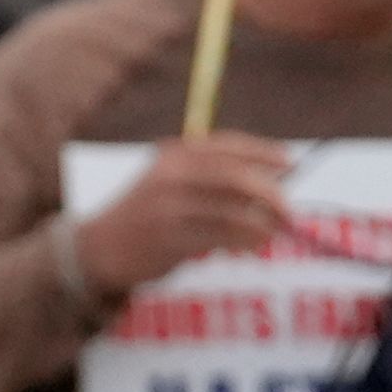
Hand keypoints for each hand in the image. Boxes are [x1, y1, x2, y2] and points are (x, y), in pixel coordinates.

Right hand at [72, 131, 293, 295]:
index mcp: (174, 155)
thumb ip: (214, 181)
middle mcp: (171, 175)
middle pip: (234, 177)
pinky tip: (254, 245)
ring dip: (261, 224)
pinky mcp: (169, 237)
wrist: (100, 246)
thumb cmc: (150, 216)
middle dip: (269, 193)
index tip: (291, 161)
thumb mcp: (174, 185)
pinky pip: (219, 237)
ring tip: (276, 232)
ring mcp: (169, 206)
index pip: (226, 146)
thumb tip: (272, 184)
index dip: (262, 151)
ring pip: (230, 211)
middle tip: (290, 211)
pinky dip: (244, 241)